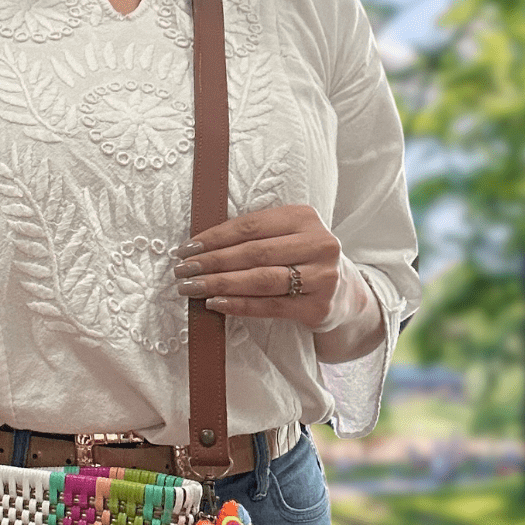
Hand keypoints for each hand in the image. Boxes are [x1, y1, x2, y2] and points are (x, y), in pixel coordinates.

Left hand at [173, 204, 373, 335]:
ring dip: (220, 284)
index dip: (214, 238)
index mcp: (305, 217)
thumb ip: (253, 237)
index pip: (250, 226)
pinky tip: (215, 304)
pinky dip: (239, 305)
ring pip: (261, 280)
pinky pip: (270, 307)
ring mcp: (322, 276)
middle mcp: (319, 243)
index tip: (185, 249)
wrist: (343, 295)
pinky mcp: (318, 307)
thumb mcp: (286, 238)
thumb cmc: (300, 261)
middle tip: (182, 271)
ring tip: (192, 288)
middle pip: (253, 253)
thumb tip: (197, 247)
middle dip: (211, 262)